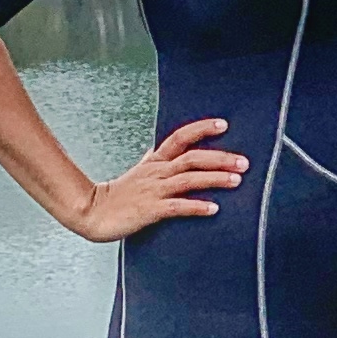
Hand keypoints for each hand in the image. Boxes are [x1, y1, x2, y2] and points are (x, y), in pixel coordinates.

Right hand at [69, 119, 248, 242]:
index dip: (201, 129)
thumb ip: (151, 160)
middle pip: (192, 158)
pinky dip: (197, 206)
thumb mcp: (137, 171)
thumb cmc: (117, 194)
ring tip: (237, 180)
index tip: (223, 124)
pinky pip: (177, 206)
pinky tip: (214, 208)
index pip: (180, 138)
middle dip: (220, 158)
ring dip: (215, 179)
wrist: (91, 213)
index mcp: (155, 162)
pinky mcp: (150, 210)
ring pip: (188, 179)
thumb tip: (159, 148)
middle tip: (245, 162)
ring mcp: (154, 191)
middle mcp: (157, 173)